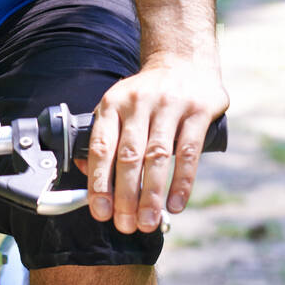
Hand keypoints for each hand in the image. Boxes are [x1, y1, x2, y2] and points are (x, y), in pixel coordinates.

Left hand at [75, 53, 229, 233]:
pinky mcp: (198, 111)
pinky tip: (176, 204)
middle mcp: (139, 102)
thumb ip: (104, 137)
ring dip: (152, 194)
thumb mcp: (118, 106)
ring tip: (148, 221)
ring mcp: (170, 105)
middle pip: (129, 156)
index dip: (99, 182)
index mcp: (114, 103)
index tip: (100, 212)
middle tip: (126, 225)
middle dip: (125, 196)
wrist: (184, 59)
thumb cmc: (147, 93)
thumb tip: (86, 174)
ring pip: (158, 156)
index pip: (102, 146)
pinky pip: (189, 152)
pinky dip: (182, 182)